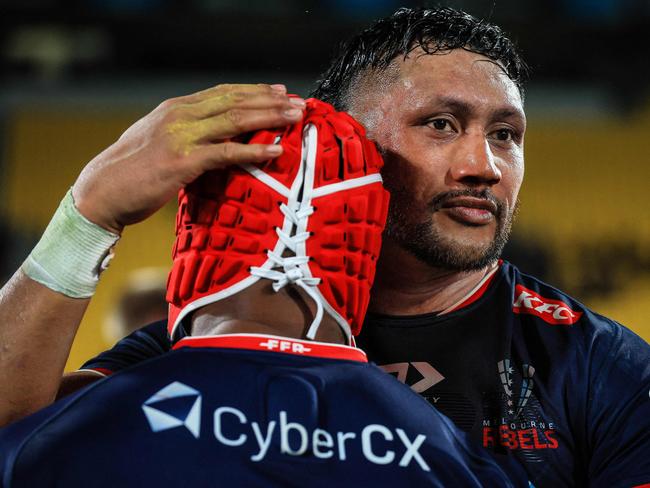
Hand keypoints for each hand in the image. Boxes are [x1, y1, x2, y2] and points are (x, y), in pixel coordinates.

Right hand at [72, 83, 304, 233]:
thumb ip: (185, 134)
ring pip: (235, 120)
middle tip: (298, 103)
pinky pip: (226, 153)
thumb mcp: (158, 141)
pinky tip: (274, 150)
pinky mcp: (183, 162)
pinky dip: (253, 150)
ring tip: (294, 119)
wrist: (101, 191)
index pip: (223, 92)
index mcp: (175, 109)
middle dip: (270, 100)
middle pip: (235, 101)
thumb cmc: (131, 171)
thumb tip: (212, 139)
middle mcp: (180, 116)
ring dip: (269, 118)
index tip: (279, 91)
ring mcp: (181, 137)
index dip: (254, 90)